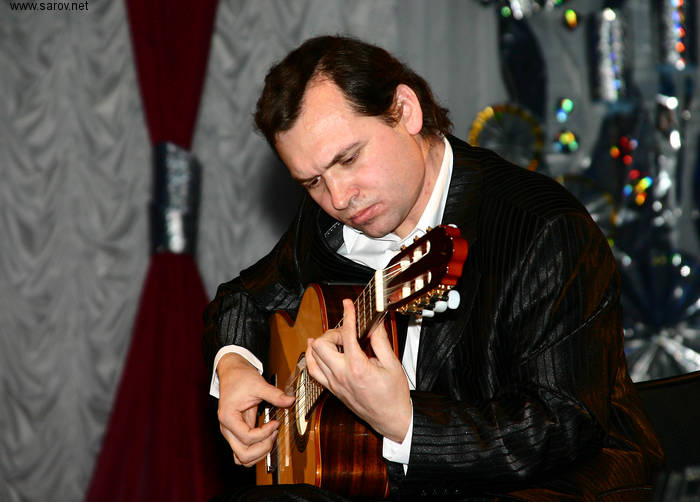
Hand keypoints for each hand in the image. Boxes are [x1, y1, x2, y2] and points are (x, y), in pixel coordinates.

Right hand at [216, 353, 294, 466]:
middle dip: (262, 448)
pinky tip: (265, 438)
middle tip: (274, 433)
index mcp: (228, 417)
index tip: (275, 423)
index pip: (247, 437)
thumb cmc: (240, 378)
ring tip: (270, 437)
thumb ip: (274, 394)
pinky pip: (243, 452)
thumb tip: (289, 401)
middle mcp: (227, 429)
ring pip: (242, 458)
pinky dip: (255, 451)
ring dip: (259, 453)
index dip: (265, 433)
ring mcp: (231, 433)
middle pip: (243, 454)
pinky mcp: (236, 433)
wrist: (232, 373)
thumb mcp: (258, 384)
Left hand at [305, 299, 411, 442]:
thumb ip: (380, 341)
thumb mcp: (393, 364)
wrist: (391, 420)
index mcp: (357, 367)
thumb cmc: (394, 395)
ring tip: (335, 341)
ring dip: (321, 344)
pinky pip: (313, 371)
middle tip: (346, 333)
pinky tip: (318, 351)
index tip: (348, 305)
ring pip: (312, 357)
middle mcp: (341, 375)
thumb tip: (373, 325)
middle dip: (332, 332)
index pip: (347, 334)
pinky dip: (313, 358)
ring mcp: (334, 384)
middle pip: (321, 344)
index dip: (348, 315)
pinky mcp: (332, 390)